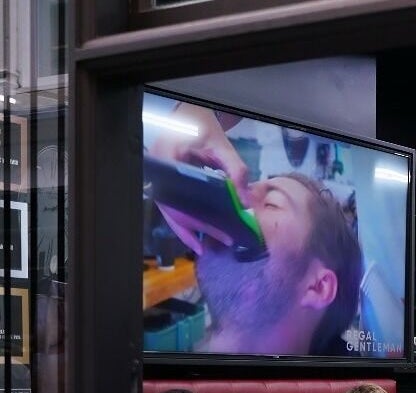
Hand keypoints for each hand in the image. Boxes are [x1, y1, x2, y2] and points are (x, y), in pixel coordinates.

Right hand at [149, 102, 253, 252]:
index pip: (176, 197)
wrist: (190, 114)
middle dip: (194, 230)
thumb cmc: (204, 128)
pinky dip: (185, 218)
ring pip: (170, 209)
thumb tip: (246, 200)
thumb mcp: (222, 146)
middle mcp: (158, 170)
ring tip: (209, 244)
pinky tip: (200, 230)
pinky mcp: (166, 181)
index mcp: (167, 158)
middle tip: (221, 242)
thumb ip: (236, 170)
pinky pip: (173, 204)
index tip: (211, 233)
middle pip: (172, 209)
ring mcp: (159, 176)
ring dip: (188, 228)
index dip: (191, 220)